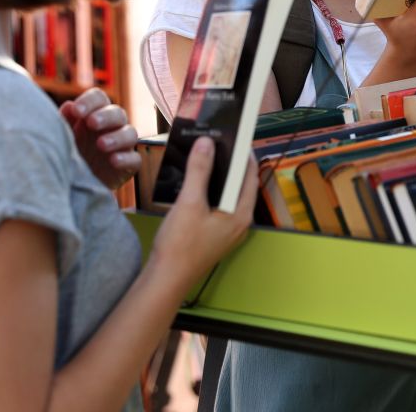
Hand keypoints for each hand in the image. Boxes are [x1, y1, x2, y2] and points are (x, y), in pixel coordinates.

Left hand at [60, 89, 139, 190]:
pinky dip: (126, 158)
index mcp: (94, 114)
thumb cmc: (68, 155)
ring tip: (101, 144)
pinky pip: (135, 159)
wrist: (74, 186)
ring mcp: (122, 146)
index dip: (90, 101)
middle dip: (106, 116)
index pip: (99, 98)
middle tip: (92, 123)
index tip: (77, 111)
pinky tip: (113, 161)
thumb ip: (65, 122)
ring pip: (130, 133)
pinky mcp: (128, 166)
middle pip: (118, 113)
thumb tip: (69, 105)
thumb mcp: (62, 137)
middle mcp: (111, 127)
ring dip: (117, 137)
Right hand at [149, 137, 255, 290]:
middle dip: (229, 164)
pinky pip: (218, 206)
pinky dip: (210, 191)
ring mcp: (228, 231)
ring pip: (227, 196)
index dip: (243, 153)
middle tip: (216, 142)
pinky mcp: (214, 235)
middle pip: (239, 185)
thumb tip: (207, 143)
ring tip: (205, 156)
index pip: (249, 175)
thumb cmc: (181, 243)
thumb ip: (199, 170)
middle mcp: (240, 222)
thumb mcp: (190, 202)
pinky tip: (195, 182)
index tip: (234, 136)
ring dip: (218, 177)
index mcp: (241, 214)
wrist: (166, 279)